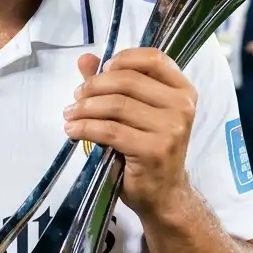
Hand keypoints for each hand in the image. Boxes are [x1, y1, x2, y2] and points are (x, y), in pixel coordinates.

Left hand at [64, 48, 196, 216]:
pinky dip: (85, 128)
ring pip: (116, 105)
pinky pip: (110, 130)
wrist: (163, 193)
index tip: (102, 69)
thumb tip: (84, 58)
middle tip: (76, 96)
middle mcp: (182, 106)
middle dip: (94, 86)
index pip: (154, 59)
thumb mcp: (134, 111)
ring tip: (70, 114)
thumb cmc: (147, 147)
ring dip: (85, 108)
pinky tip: (73, 130)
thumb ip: (112, 82)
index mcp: (183, 90)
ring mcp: (171, 129)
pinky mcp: (154, 150)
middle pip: (128, 80)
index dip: (124, 59)